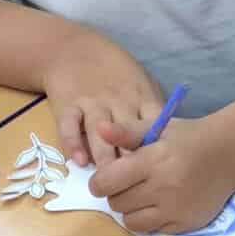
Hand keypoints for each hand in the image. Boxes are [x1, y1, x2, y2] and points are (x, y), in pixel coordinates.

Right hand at [41, 31, 162, 169]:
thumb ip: (152, 111)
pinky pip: (69, 126)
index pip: (152, 127)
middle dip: (130, 160)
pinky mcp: (67, 104)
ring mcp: (92, 103)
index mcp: (141, 98)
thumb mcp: (142, 83)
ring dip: (104, 156)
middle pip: (127, 135)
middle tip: (134, 186)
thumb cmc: (116, 71)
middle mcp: (118, 102)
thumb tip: (167, 143)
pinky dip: (73, 143)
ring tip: (107, 180)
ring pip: (99, 134)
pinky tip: (78, 161)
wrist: (73, 49)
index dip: (155, 150)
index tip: (159, 171)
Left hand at [87, 116, 234, 234]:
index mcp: (153, 160)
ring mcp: (175, 209)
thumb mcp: (158, 127)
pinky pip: (152, 230)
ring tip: (143, 196)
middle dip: (117, 193)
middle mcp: (164, 187)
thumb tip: (100, 130)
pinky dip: (150, 219)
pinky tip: (160, 204)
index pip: (106, 182)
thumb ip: (127, 132)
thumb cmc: (188, 138)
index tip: (107, 177)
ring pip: (130, 221)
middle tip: (130, 184)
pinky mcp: (185, 223)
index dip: (100, 181)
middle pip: (116, 202)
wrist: (229, 154)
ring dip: (131, 209)